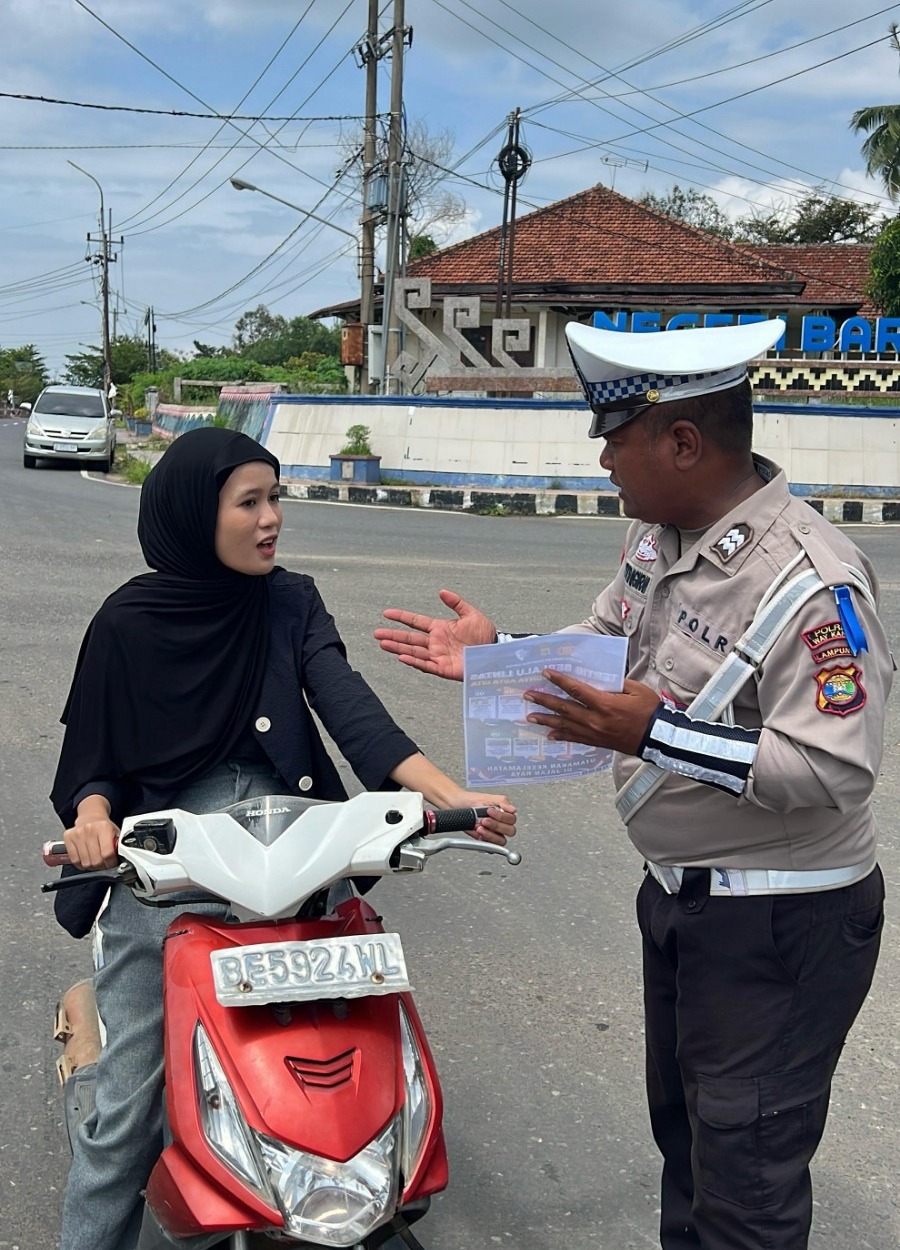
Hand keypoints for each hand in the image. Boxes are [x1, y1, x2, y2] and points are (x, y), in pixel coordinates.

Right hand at [63, 816, 119, 869]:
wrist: (90, 816)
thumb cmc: (104, 826)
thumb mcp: (116, 833)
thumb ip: (118, 845)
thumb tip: (122, 858)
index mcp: (104, 827)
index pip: (108, 853)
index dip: (111, 862)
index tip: (112, 862)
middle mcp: (89, 829)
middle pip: (96, 860)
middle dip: (102, 866)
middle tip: (105, 863)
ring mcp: (77, 834)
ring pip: (85, 862)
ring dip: (92, 866)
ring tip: (96, 860)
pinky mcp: (68, 837)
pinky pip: (75, 860)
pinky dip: (81, 864)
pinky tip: (87, 859)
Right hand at [374, 589, 495, 681]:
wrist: (495, 652)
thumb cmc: (485, 635)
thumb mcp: (471, 614)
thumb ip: (456, 603)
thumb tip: (442, 592)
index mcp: (440, 628)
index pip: (415, 622)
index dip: (401, 617)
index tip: (386, 613)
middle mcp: (435, 642)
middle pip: (409, 638)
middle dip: (393, 636)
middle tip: (376, 633)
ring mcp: (438, 655)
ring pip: (413, 651)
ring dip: (398, 648)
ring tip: (383, 644)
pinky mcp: (443, 668)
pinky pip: (425, 665)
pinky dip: (413, 661)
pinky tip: (401, 657)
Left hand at [438, 789, 516, 845]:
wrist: (457, 805)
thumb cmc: (472, 801)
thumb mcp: (489, 798)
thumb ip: (503, 802)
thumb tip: (514, 809)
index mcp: (505, 814)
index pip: (512, 820)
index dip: (501, 816)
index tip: (489, 810)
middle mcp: (501, 825)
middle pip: (510, 831)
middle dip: (496, 826)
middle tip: (485, 820)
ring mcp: (494, 833)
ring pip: (501, 841)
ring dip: (490, 834)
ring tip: (479, 827)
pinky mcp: (485, 841)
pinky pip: (490, 847)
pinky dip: (484, 840)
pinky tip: (478, 832)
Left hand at [524, 671, 660, 756]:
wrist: (658, 737)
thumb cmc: (649, 711)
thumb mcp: (635, 689)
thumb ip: (616, 683)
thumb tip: (599, 680)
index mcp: (604, 703)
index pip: (576, 690)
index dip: (559, 680)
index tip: (545, 673)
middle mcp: (595, 719)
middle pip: (564, 709)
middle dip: (544, 701)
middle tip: (528, 696)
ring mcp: (595, 733)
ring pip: (565, 726)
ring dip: (546, 720)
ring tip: (530, 717)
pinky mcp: (597, 742)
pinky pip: (575, 739)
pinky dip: (561, 736)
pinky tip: (550, 735)